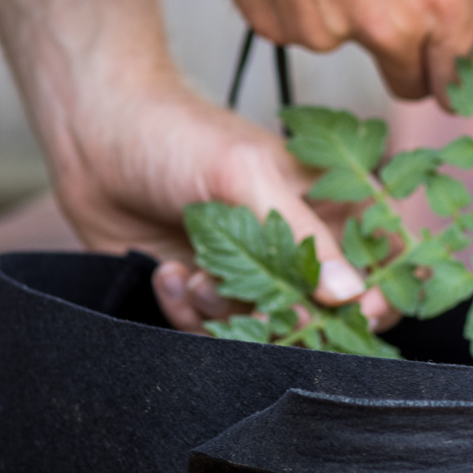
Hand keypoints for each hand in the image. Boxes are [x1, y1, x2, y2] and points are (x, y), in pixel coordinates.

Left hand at [0, 0, 391, 333]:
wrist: (92, 139)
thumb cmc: (177, 135)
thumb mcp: (245, 175)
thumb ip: (303, 233)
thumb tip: (351, 292)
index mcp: (327, 204)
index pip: (379, 261)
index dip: (373, 296)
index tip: (345, 311)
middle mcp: (296, 244)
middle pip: (324, 313)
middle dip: (283, 316)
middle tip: (244, 294)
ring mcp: (251, 274)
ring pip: (266, 334)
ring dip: (225, 315)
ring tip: (194, 272)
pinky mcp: (205, 295)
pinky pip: (214, 337)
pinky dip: (188, 316)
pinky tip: (170, 274)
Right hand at [120, 0, 472, 103]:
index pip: (467, 66)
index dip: (465, 58)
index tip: (459, 44)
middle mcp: (387, 23)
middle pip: (411, 80)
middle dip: (413, 52)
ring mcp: (325, 29)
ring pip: (350, 41)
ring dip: (351, 10)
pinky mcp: (272, 23)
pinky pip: (299, 22)